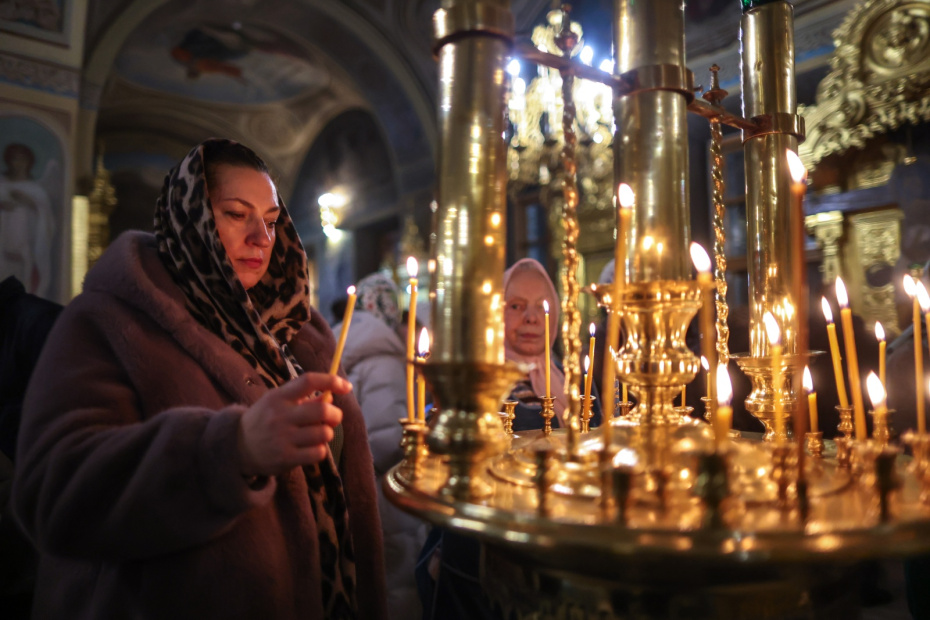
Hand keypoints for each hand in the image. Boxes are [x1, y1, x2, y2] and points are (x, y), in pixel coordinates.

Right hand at [237, 373, 351, 476]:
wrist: (237, 447)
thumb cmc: (265, 420)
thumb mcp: (277, 403)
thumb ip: (302, 399)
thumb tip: (331, 398)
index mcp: (279, 397)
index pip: (309, 380)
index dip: (331, 381)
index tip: (346, 386)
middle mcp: (280, 416)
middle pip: (322, 411)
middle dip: (335, 415)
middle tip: (332, 418)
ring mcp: (282, 438)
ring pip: (324, 433)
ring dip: (326, 434)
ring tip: (316, 435)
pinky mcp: (286, 458)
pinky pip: (318, 453)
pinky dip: (319, 450)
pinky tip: (310, 448)